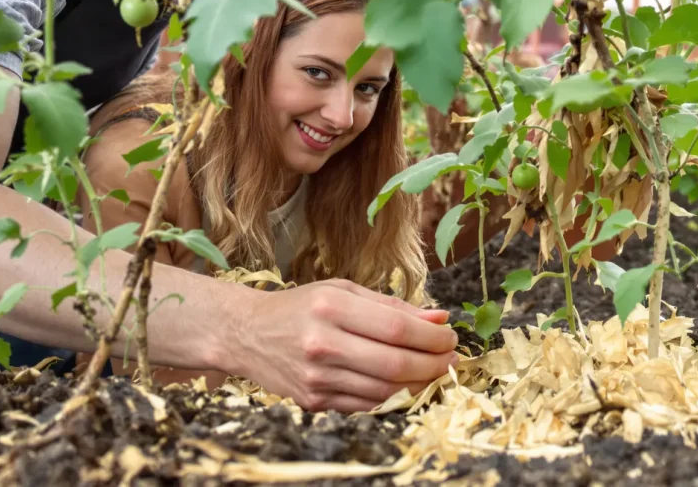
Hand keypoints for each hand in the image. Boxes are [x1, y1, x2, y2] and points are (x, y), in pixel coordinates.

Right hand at [221, 278, 458, 411]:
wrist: (246, 334)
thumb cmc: (301, 307)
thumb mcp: (343, 291)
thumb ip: (392, 306)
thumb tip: (440, 318)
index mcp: (331, 307)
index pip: (398, 327)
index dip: (432, 336)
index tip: (450, 336)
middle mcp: (323, 343)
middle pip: (396, 363)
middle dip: (434, 363)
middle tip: (451, 357)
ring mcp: (317, 377)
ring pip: (386, 390)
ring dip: (420, 384)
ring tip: (435, 372)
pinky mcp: (313, 401)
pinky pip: (367, 405)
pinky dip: (393, 397)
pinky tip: (406, 385)